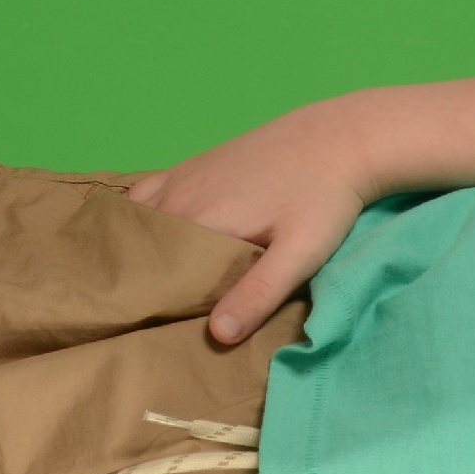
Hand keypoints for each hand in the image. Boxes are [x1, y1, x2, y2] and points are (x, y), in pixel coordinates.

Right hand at [124, 98, 377, 343]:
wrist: (337, 138)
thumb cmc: (323, 199)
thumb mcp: (299, 254)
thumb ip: (258, 293)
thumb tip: (217, 335)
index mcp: (197, 221)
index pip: (152, 272)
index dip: (150, 300)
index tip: (153, 325)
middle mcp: (177, 197)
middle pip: (141, 248)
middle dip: (140, 278)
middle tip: (149, 312)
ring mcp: (180, 177)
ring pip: (138, 221)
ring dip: (137, 248)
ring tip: (146, 282)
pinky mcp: (191, 165)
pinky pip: (145, 193)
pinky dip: (138, 216)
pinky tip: (152, 235)